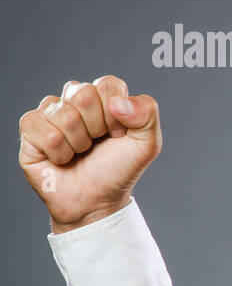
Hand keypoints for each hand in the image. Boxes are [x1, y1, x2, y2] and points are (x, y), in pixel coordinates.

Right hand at [17, 76, 162, 232]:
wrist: (96, 200)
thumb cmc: (118, 169)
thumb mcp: (147, 144)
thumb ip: (147, 114)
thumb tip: (119, 102)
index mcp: (103, 97)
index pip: (108, 85)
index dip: (117, 114)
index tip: (119, 134)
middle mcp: (74, 100)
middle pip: (84, 95)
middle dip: (97, 127)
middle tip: (97, 144)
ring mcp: (50, 113)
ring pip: (65, 115)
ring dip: (78, 143)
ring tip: (80, 153)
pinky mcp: (30, 129)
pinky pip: (45, 132)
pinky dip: (59, 152)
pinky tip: (62, 158)